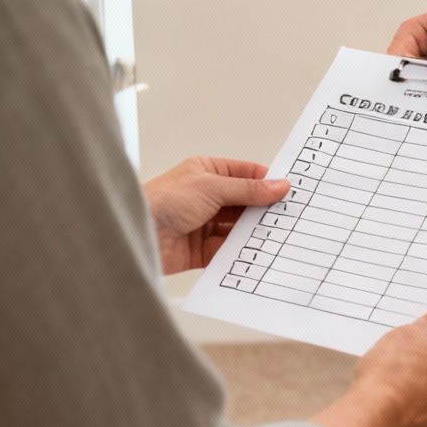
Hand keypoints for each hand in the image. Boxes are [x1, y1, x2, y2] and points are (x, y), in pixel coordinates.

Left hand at [142, 157, 288, 273]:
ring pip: (237, 228)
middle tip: (288, 215)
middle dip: (263, 210)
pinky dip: (239, 252)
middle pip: (244, 203)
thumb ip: (248, 190)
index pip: (245, 175)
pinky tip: (255, 253)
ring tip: (276, 235)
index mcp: (207, 173)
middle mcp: (206, 197)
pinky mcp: (200, 249)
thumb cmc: (164, 200)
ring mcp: (203, 224)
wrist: (136, 232)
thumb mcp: (212, 187)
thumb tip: (279, 185)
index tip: (290, 190)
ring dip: (253, 232)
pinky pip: (226, 250)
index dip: (267, 182)